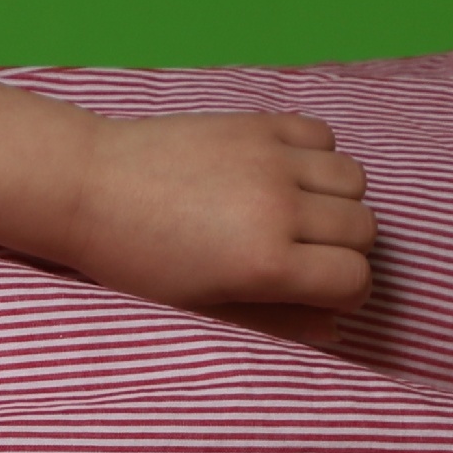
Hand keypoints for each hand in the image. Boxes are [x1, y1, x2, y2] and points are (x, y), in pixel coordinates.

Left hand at [53, 112, 374, 345]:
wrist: (88, 187)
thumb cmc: (136, 260)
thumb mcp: (201, 306)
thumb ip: (275, 320)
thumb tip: (335, 329)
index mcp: (264, 264)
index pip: (355, 278)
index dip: (344, 291)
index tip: (317, 289)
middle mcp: (278, 208)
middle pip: (363, 228)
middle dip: (344, 248)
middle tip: (304, 253)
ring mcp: (271, 160)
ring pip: (353, 179)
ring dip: (337, 200)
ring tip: (298, 212)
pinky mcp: (257, 124)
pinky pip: (322, 135)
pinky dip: (317, 155)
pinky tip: (284, 173)